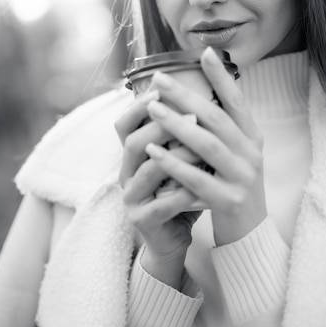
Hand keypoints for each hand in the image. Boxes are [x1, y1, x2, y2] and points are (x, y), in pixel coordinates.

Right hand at [115, 91, 201, 286]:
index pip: (124, 124)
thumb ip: (180, 135)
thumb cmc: (178, 192)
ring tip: (200, 148)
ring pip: (149, 171)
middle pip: (134, 143)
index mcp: (133, 156)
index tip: (161, 89)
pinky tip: (201, 187)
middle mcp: (126, 173)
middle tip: (191, 114)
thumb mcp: (178, 160)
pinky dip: (182, 194)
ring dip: (176, 157)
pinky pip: (162, 205)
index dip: (139, 106)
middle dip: (161, 126)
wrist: (172, 237)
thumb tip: (199, 98)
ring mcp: (132, 198)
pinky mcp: (143, 220)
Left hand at [145, 47, 266, 245]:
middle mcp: (251, 154)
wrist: (249, 233)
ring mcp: (241, 177)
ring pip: (207, 145)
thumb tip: (195, 96)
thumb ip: (222, 129)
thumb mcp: (236, 154)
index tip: (204, 51)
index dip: (222, 77)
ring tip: (152, 108)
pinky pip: (196, 178)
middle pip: (216, 118)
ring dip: (177, 124)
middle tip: (159, 79)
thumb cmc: (233, 185)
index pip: (237, 101)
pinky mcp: (227, 201)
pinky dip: (173, 163)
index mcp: (252, 138)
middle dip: (186, 96)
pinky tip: (151, 150)